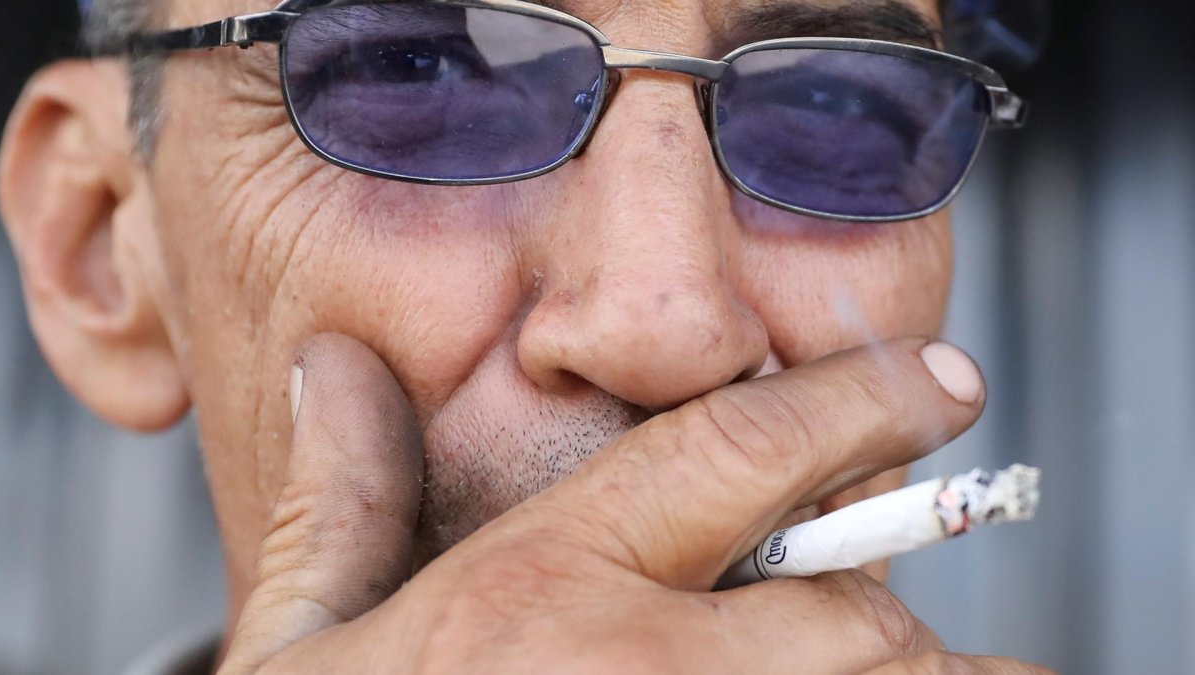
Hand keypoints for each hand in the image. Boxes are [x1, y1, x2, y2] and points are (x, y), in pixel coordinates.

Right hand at [219, 334, 1052, 673]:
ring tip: (868, 668)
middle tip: (844, 616)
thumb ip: (338, 508)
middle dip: (870, 602)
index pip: (736, 448)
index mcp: (537, 597)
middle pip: (855, 606)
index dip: (858, 398)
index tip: (940, 380)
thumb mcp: (303, 658)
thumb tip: (334, 369)